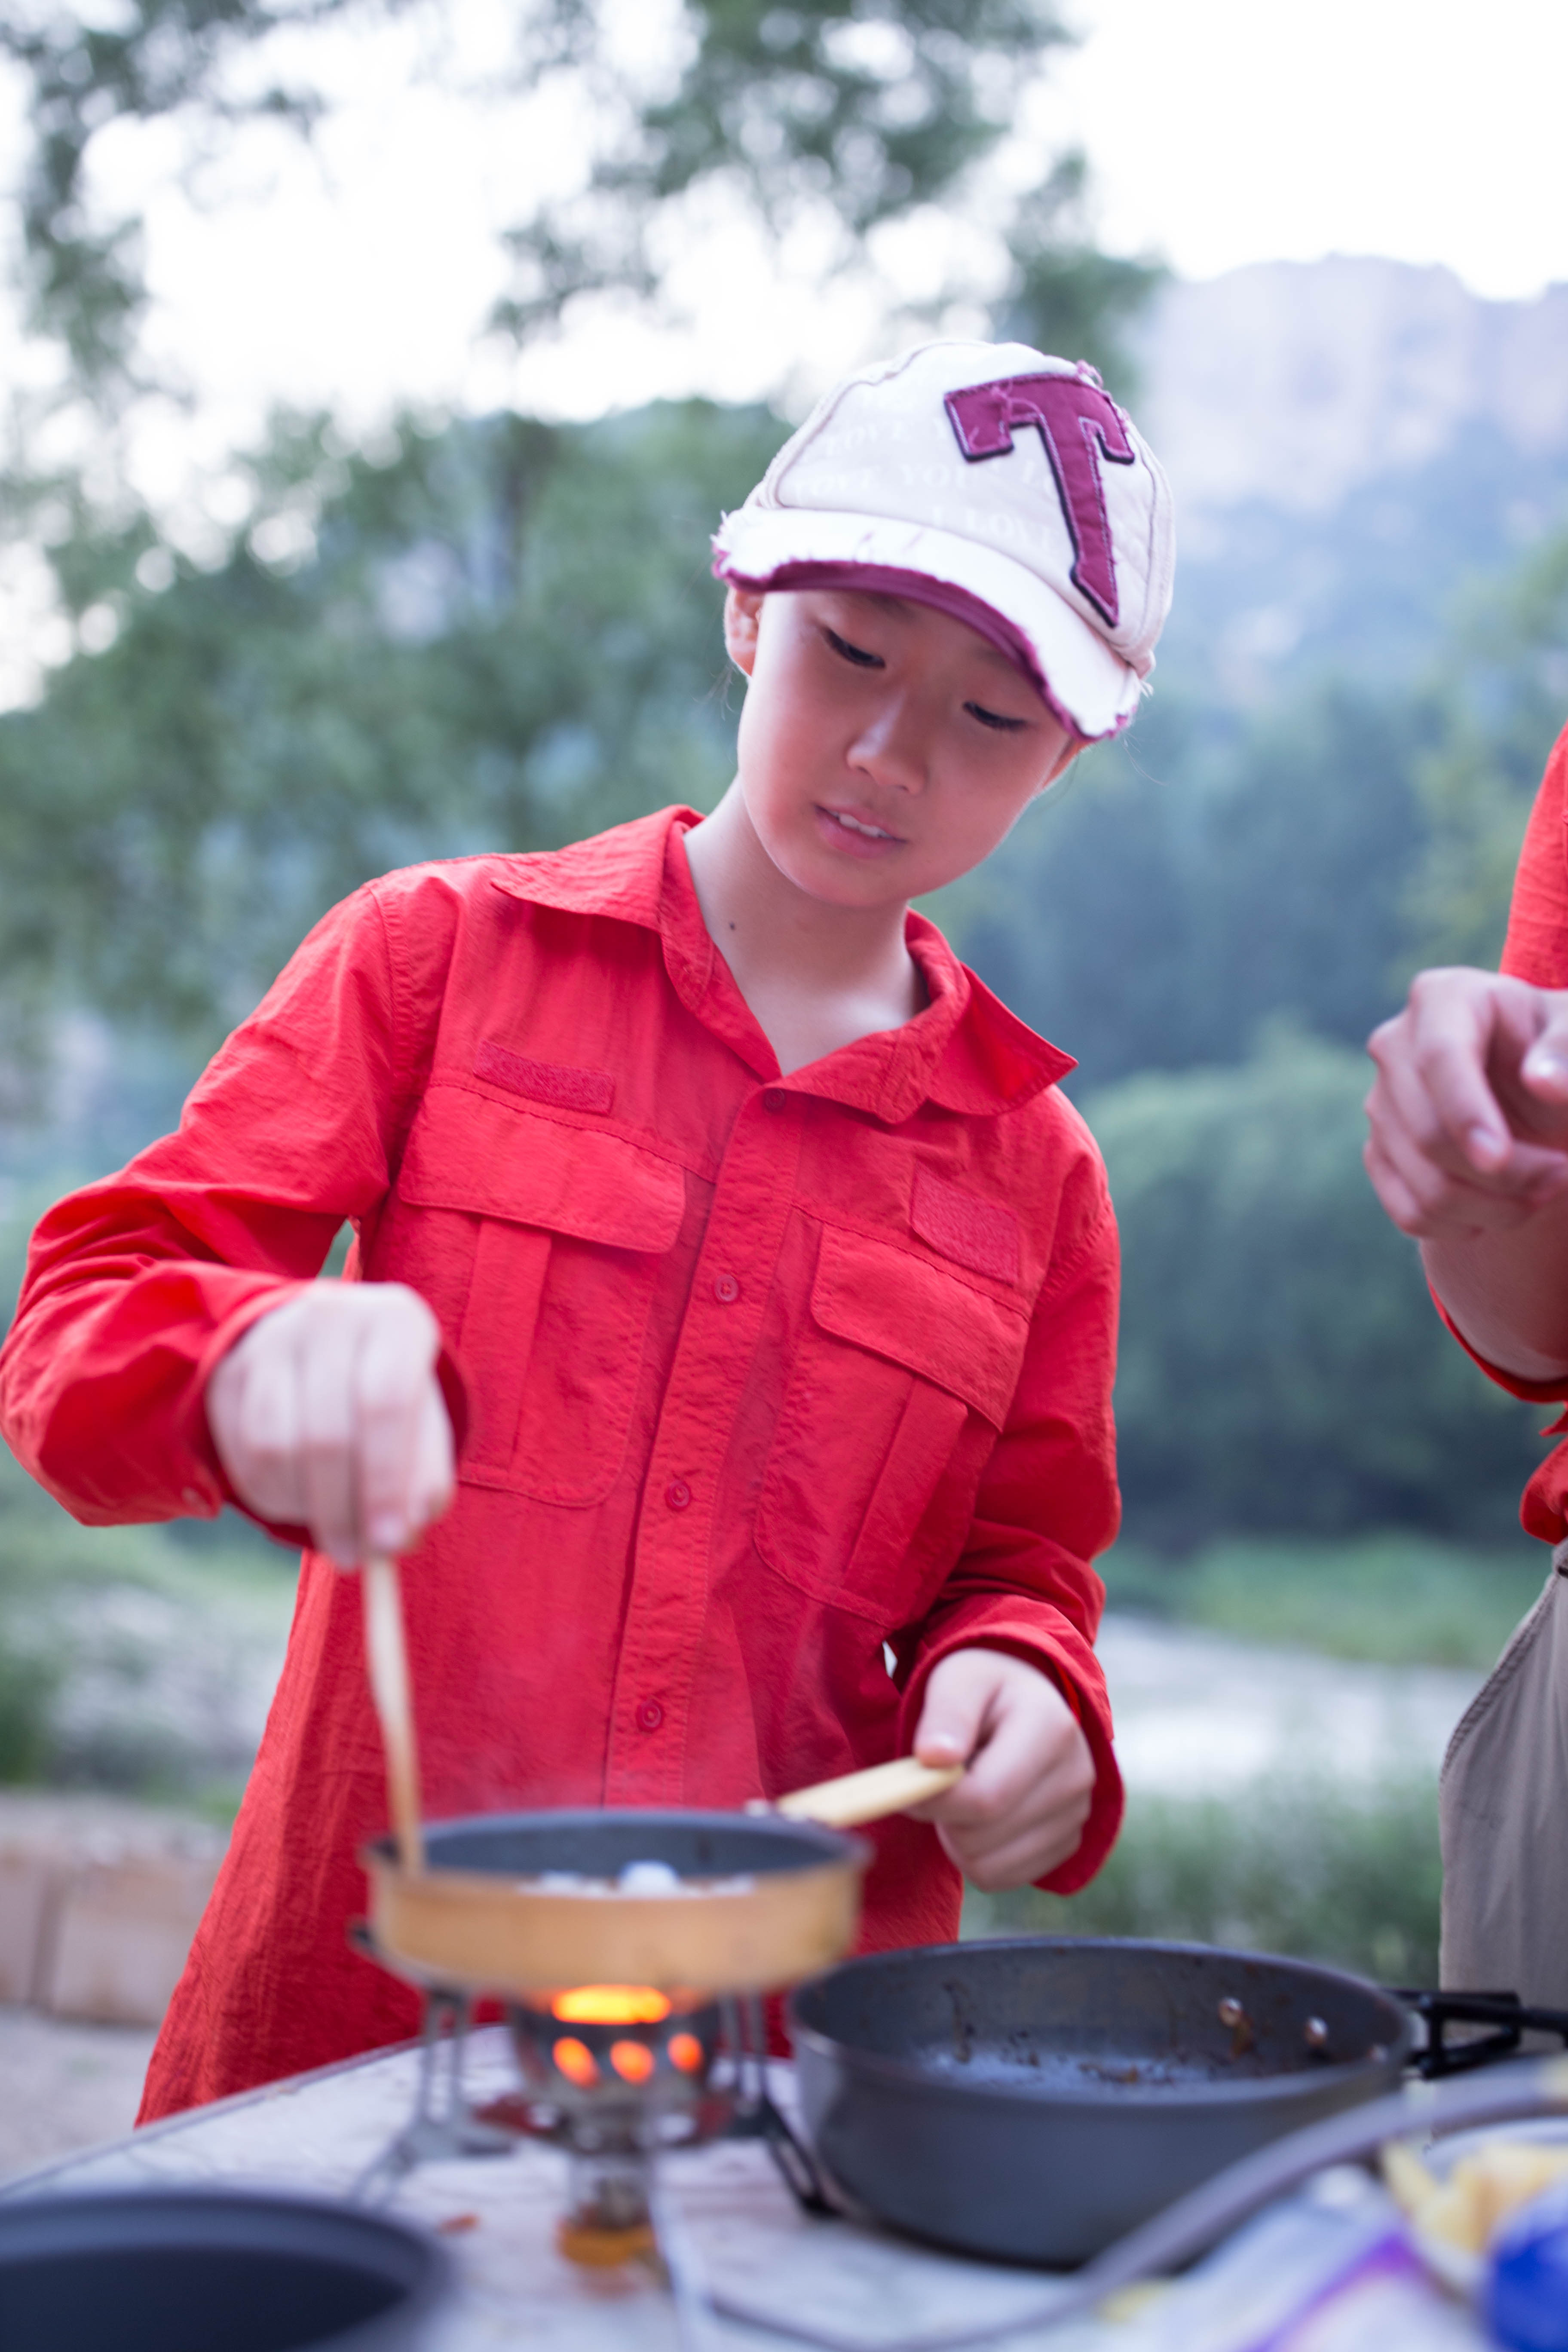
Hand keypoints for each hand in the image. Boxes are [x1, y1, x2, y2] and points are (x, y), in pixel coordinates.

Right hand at [205, 1284, 454, 1566]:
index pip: (385, 1403)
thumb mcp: (424, 1425)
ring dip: (303, 1508)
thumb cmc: (391, 1393)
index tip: (392, 1543)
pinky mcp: (230, 1370)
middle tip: (356, 1558)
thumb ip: (425, 1478)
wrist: (329, 1343)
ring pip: (276, 1447)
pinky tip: (298, 1504)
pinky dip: (270, 1495)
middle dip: (342, 1511)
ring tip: (332, 1531)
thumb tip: (405, 1532)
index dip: (386, 1481)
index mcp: (395, 1320)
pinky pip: (241, 1452)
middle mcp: (329, 1316)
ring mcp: (271, 1339)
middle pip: (327, 1433)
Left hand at [910, 1648, 1093, 1890]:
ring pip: (988, 1867)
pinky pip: (1003, 1879)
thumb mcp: (959, 1679)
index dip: (933, 1800)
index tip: (910, 1783)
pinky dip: (978, 1857)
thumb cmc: (985, 1689)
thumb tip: (934, 1757)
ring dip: (957, 1840)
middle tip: (943, 1782)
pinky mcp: (1068, 1844)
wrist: (1026, 1701)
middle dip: (944, 1817)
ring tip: (965, 1794)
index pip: (984, 1797)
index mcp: (1052, 1729)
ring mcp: (1077, 1815)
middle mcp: (1077, 1777)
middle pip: (982, 1837)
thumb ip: (946, 1714)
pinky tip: (983, 1817)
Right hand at [1365, 967, 1567, 1238]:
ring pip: (1424, 1184)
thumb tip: (1543, 1081)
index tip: (1499, 1158)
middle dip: (1504, 1174)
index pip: (1439, 1057)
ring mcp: (1380, 1102)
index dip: (1466, 1111)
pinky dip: (1464, 1225)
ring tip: (1546, 1191)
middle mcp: (1395, 1045)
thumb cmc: (1560, 1052)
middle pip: (1429, 1132)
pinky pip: (1410, 1212)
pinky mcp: (1380, 1152)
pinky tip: (1504, 1207)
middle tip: (1563, 1178)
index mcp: (1444, 998)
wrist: (1539, 1084)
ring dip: (1496, 1207)